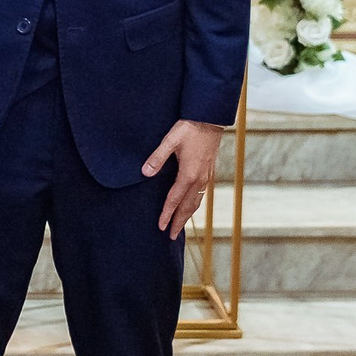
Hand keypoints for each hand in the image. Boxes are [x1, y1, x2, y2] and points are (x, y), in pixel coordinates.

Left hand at [145, 119, 226, 238]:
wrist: (210, 119)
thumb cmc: (189, 128)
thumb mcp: (170, 140)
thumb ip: (157, 158)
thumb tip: (145, 173)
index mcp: (189, 174)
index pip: (174, 200)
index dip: (166, 214)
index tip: (160, 227)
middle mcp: (199, 179)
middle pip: (188, 207)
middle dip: (178, 222)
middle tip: (170, 236)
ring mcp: (206, 177)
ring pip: (196, 202)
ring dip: (187, 216)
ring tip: (179, 226)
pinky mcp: (209, 172)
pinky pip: (201, 195)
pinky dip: (194, 205)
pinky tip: (190, 206)